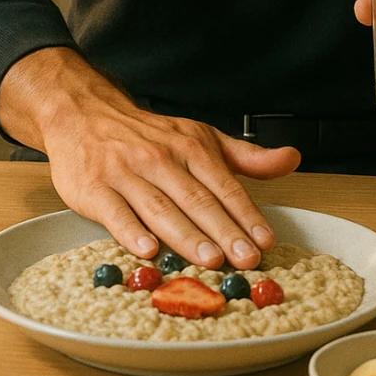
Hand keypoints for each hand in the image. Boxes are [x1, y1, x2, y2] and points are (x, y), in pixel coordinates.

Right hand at [0, 48, 300, 268]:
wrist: (84, 114)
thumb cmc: (148, 136)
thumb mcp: (201, 137)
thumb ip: (246, 156)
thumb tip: (291, 159)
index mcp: (190, 146)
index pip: (224, 185)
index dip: (246, 215)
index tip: (265, 241)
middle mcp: (161, 159)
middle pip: (197, 200)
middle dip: (224, 231)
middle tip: (245, 259)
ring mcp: (126, 174)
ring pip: (161, 208)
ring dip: (187, 236)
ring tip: (210, 260)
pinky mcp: (95, 189)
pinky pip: (116, 213)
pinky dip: (131, 232)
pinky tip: (148, 250)